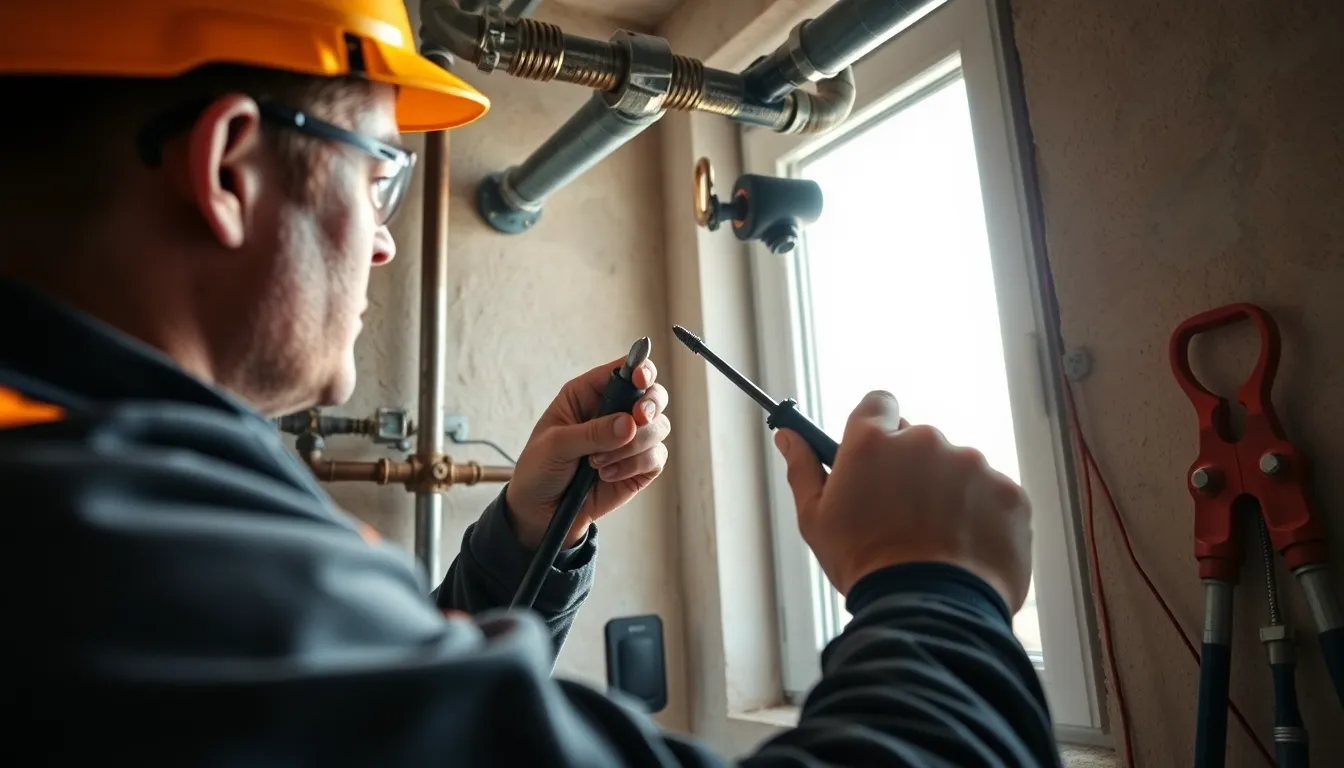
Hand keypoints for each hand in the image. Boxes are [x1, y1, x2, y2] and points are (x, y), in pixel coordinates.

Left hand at [505, 355, 670, 549]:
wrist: (540, 512)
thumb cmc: (539, 469)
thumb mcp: (555, 445)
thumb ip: (591, 432)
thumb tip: (629, 424)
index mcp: (589, 395)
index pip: (625, 371)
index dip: (640, 369)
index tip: (641, 379)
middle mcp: (614, 412)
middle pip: (654, 395)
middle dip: (650, 406)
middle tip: (636, 421)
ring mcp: (630, 439)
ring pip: (659, 427)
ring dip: (633, 446)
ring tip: (598, 462)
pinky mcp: (639, 466)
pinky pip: (656, 458)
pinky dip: (634, 466)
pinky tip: (607, 475)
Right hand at [772, 390, 1031, 611]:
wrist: (929, 609)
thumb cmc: (864, 565)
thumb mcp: (816, 519)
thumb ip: (803, 468)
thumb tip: (787, 434)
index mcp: (873, 441)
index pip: (878, 404)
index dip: (877, 428)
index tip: (876, 453)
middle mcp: (925, 440)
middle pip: (919, 440)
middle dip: (912, 469)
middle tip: (902, 515)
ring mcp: (972, 464)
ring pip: (958, 469)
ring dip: (949, 494)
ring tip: (936, 541)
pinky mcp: (1008, 492)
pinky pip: (993, 495)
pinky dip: (982, 517)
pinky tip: (965, 549)